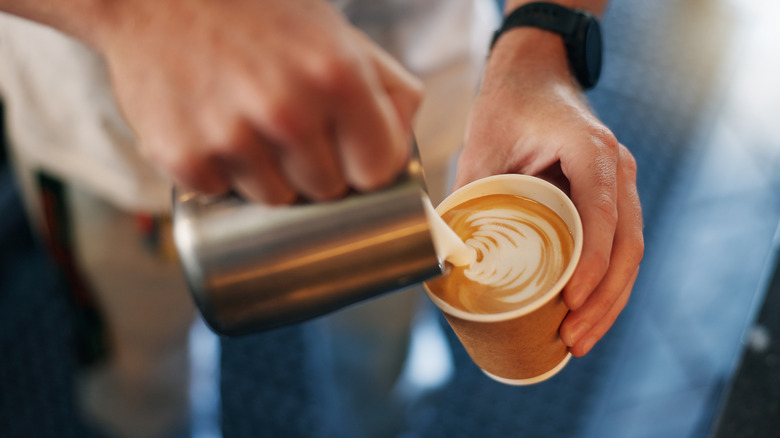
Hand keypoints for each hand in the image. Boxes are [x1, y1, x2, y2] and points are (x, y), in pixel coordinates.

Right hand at [90, 0, 421, 203]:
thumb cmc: (255, 13)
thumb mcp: (335, 33)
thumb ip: (386, 87)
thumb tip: (402, 146)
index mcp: (338, 76)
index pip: (378, 170)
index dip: (365, 165)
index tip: (351, 155)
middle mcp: (289, 110)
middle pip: (327, 190)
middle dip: (317, 169)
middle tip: (290, 129)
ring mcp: (233, 137)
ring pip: (277, 199)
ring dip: (269, 174)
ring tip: (249, 125)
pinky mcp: (185, 158)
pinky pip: (224, 193)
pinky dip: (222, 172)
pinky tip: (214, 129)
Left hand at [456, 29, 643, 356]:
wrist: (535, 74)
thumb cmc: (508, 105)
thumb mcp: (482, 146)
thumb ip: (468, 196)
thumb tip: (447, 259)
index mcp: (590, 149)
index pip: (602, 212)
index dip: (592, 262)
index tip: (570, 301)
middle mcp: (616, 168)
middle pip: (627, 244)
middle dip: (603, 299)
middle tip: (573, 339)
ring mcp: (619, 184)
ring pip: (630, 251)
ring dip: (610, 301)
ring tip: (579, 341)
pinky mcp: (610, 199)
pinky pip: (620, 247)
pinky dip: (607, 283)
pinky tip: (586, 314)